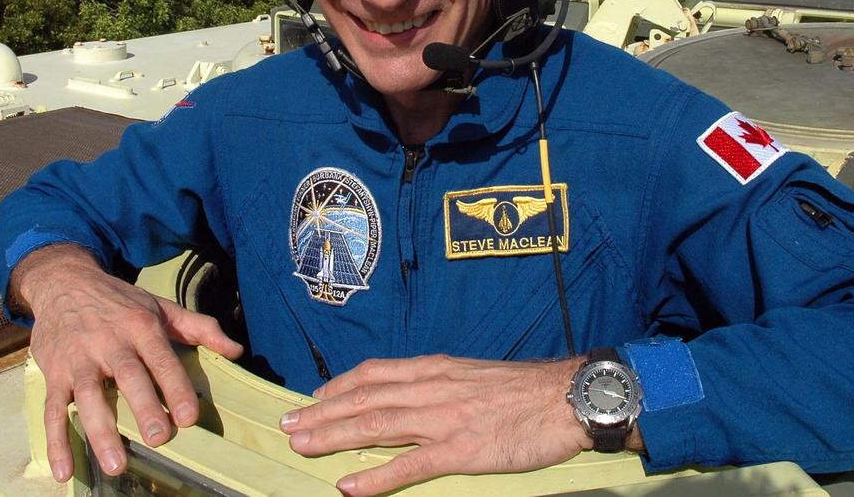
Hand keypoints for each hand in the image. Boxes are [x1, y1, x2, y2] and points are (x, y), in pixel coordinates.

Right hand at [13, 244, 243, 482]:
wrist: (64, 283)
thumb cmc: (120, 301)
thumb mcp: (161, 306)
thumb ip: (200, 328)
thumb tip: (237, 351)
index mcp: (141, 326)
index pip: (162, 358)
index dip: (176, 387)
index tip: (189, 417)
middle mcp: (110, 342)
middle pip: (128, 376)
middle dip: (144, 407)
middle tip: (160, 439)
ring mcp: (79, 358)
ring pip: (89, 395)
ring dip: (101, 431)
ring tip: (116, 465)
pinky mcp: (54, 373)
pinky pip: (52, 408)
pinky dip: (56, 440)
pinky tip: (64, 470)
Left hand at [278, 354, 590, 495]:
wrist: (567, 397)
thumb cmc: (525, 390)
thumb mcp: (475, 375)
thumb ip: (441, 384)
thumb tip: (414, 396)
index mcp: (435, 369)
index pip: (373, 373)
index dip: (338, 385)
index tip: (313, 396)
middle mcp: (432, 388)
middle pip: (364, 399)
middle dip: (321, 411)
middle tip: (287, 423)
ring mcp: (444, 419)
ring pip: (376, 425)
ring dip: (333, 436)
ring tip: (300, 445)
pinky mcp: (462, 450)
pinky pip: (409, 465)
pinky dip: (375, 475)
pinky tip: (348, 484)